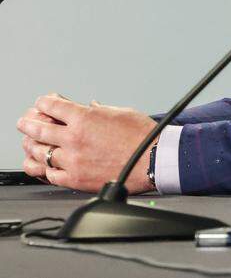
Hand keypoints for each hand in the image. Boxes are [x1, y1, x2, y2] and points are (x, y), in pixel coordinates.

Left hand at [17, 94, 156, 193]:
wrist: (154, 161)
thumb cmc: (144, 137)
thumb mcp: (122, 112)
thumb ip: (100, 110)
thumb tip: (92, 108)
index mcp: (85, 118)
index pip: (51, 106)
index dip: (43, 102)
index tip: (42, 103)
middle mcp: (74, 138)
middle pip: (37, 129)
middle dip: (28, 123)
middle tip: (24, 122)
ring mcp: (72, 160)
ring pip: (39, 153)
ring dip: (32, 147)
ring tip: (30, 144)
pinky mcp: (76, 179)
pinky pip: (50, 174)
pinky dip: (44, 169)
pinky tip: (43, 165)